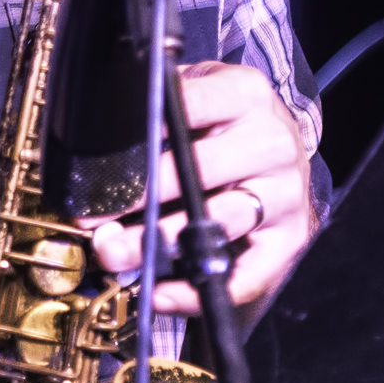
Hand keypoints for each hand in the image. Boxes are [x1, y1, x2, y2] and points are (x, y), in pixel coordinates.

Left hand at [89, 60, 315, 314]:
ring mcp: (284, 194)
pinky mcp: (289, 238)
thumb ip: (163, 98)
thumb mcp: (203, 91)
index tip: (103, 157)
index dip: (143, 132)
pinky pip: (245, 276)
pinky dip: (198, 291)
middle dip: (140, 195)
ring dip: (159, 243)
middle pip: (200, 169)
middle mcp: (272, 143)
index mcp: (246, 95)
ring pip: (217, 223)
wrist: (283, 150)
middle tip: (94, 216)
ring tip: (115, 252)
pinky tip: (160, 292)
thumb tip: (102, 117)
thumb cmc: (229, 123)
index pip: (190, 106)